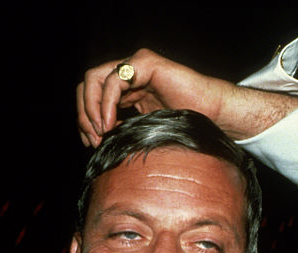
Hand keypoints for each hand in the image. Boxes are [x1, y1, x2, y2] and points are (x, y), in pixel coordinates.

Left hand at [76, 49, 297, 146]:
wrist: (214, 117)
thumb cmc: (185, 129)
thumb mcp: (142, 133)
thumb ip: (120, 131)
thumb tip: (93, 142)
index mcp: (126, 90)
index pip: (91, 97)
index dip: (85, 119)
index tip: (92, 144)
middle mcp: (128, 74)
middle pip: (87, 86)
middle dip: (84, 114)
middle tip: (93, 139)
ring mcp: (136, 65)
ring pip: (94, 79)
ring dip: (91, 109)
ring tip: (101, 132)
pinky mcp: (146, 63)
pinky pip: (114, 80)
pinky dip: (106, 103)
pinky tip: (111, 123)